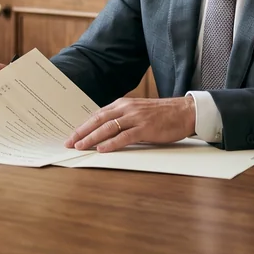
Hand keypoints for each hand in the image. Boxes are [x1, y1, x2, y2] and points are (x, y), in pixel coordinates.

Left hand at [66, 96, 196, 152]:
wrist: (184, 111)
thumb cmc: (162, 114)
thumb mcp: (138, 112)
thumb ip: (123, 118)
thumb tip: (105, 130)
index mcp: (123, 104)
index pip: (98, 115)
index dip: (84, 125)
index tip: (73, 135)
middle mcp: (126, 108)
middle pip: (98, 120)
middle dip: (82, 132)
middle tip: (69, 142)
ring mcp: (136, 118)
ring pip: (108, 128)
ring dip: (92, 138)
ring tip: (80, 146)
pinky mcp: (145, 128)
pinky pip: (124, 136)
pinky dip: (111, 143)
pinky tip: (102, 149)